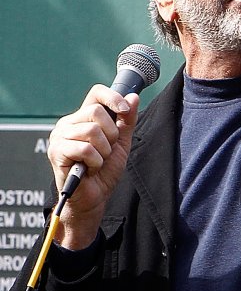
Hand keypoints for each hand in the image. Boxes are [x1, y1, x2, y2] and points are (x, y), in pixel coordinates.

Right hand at [47, 86, 139, 248]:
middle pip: (96, 112)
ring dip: (103, 151)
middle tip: (106, 151)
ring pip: (91, 131)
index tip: (124, 110)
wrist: (95, 197)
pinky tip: (90, 169)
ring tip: (97, 161)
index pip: (96, 93)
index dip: (113, 97)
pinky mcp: (56, 152)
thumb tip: (133, 97)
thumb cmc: (104, 171)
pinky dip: (95, 162)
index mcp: (83, 118)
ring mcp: (59, 137)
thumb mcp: (121, 143)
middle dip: (111, 135)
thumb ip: (126, 120)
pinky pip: (85, 149)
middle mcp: (68, 124)